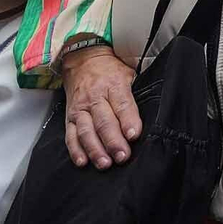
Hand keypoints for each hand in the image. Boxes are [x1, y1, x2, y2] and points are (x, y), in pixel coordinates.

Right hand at [60, 46, 140, 169]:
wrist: (82, 60)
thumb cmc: (110, 70)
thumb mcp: (128, 74)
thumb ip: (136, 94)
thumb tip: (153, 112)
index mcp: (113, 85)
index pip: (122, 104)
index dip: (128, 120)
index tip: (134, 135)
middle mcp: (95, 97)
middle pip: (104, 121)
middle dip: (113, 141)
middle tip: (122, 156)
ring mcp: (80, 108)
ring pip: (86, 131)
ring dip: (95, 149)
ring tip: (105, 163)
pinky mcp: (69, 117)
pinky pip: (70, 135)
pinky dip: (75, 150)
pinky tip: (83, 161)